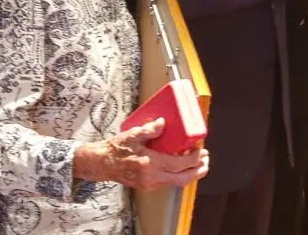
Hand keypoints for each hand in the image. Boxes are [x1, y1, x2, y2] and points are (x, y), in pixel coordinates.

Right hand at [74, 118, 208, 189]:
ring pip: (177, 182)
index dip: (194, 158)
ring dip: (189, 173)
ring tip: (198, 163)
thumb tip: (163, 123)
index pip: (180, 164)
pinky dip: (178, 174)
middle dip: (198, 170)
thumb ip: (149, 129)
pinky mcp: (147, 184)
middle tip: (206, 159)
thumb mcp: (132, 135)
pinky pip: (168, 181)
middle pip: (183, 178)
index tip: (200, 149)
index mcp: (150, 164)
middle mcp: (152, 177)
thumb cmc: (114, 150)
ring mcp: (150, 183)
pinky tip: (180, 165)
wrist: (101, 164)